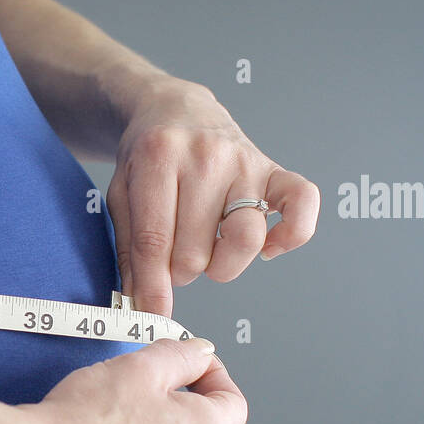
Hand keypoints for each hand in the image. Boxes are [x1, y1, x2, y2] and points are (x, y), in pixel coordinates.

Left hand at [106, 77, 320, 317]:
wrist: (175, 108)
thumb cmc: (147, 158)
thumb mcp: (121, 195)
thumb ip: (129, 249)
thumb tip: (140, 303)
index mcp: (158, 157)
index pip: (155, 240)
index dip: (152, 287)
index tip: (151, 315)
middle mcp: (206, 157)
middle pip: (196, 251)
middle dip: (179, 271)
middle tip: (172, 257)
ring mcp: (245, 163)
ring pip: (245, 241)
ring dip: (222, 265)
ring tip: (207, 252)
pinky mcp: (275, 170)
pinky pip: (302, 206)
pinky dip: (290, 237)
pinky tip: (266, 248)